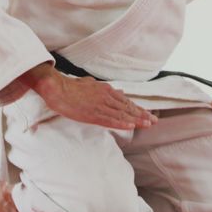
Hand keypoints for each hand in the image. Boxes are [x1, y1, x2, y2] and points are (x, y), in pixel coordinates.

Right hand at [19, 64, 157, 129]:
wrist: (57, 88)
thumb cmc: (70, 87)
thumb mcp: (91, 85)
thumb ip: (105, 90)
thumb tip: (119, 91)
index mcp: (105, 90)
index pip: (126, 102)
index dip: (138, 109)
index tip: (148, 115)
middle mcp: (106, 97)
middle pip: (127, 107)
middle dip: (142, 115)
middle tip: (154, 121)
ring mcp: (100, 105)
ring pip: (122, 114)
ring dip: (136, 120)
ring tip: (147, 125)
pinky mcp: (92, 113)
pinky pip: (109, 120)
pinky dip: (121, 123)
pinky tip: (130, 126)